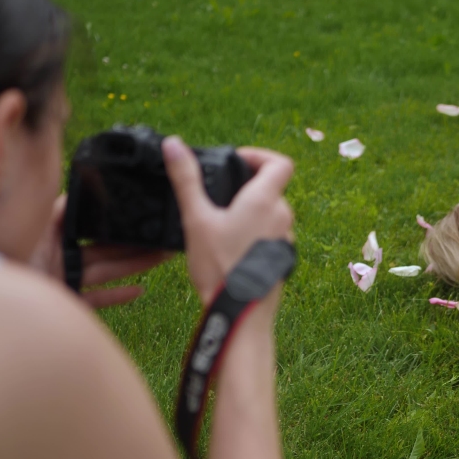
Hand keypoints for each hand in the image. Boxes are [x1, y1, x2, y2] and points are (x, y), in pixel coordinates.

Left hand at [28, 195, 171, 307]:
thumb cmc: (4, 251)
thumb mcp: (33, 222)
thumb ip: (60, 208)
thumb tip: (86, 186)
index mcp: (56, 236)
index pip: (93, 227)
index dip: (116, 223)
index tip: (142, 216)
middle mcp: (63, 257)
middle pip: (107, 250)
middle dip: (136, 245)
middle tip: (163, 239)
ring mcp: (66, 281)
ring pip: (108, 271)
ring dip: (136, 265)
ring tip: (162, 256)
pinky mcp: (66, 302)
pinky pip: (96, 298)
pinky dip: (117, 296)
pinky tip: (140, 290)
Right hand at [162, 137, 293, 307]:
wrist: (239, 315)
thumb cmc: (219, 268)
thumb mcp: (196, 219)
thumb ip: (185, 179)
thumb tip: (173, 144)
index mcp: (265, 201)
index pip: (280, 162)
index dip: (260, 155)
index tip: (237, 161)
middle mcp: (282, 217)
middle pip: (272, 188)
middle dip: (247, 186)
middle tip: (220, 195)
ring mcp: (285, 239)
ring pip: (271, 213)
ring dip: (251, 211)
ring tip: (221, 223)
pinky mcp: (282, 259)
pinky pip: (270, 235)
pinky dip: (254, 233)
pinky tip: (230, 247)